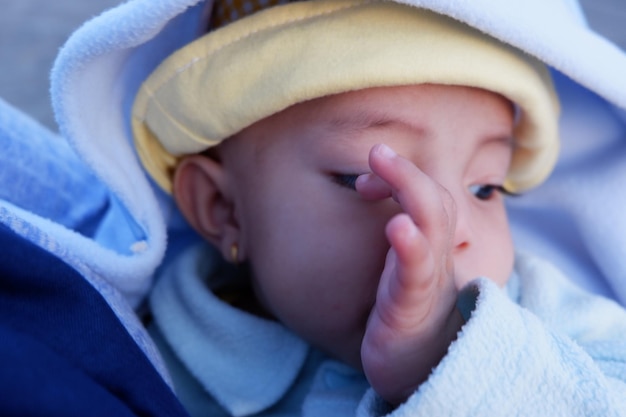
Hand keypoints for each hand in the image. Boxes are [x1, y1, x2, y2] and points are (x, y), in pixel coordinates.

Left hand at [358, 144, 464, 404]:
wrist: (419, 367)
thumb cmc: (405, 310)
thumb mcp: (401, 265)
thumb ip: (395, 229)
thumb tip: (368, 189)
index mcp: (429, 243)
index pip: (427, 196)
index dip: (402, 174)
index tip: (370, 170)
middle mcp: (434, 255)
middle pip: (435, 203)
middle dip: (406, 172)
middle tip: (377, 149)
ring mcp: (426, 280)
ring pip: (433, 228)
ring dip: (409, 190)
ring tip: (382, 160)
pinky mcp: (411, 307)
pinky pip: (416, 273)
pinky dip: (409, 246)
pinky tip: (397, 225)